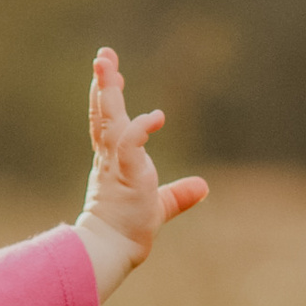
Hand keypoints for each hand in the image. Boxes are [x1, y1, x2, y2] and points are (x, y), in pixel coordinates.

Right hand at [75, 46, 207, 303]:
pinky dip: (141, 129)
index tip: (110, 71)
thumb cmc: (128, 230)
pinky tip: (157, 117)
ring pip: (109, 120)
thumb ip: (178, 195)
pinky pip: (130, 144)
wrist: (110, 250)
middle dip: (102, 83)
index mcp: (111, 161)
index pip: (107, 122)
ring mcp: (116, 163)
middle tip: (103, 55)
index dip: (106, 97)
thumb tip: (203, 186)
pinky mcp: (125, 173)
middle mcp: (109, 157)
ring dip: (107, 91)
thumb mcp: (160, 206)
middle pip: (103, 113)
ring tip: (106, 63)